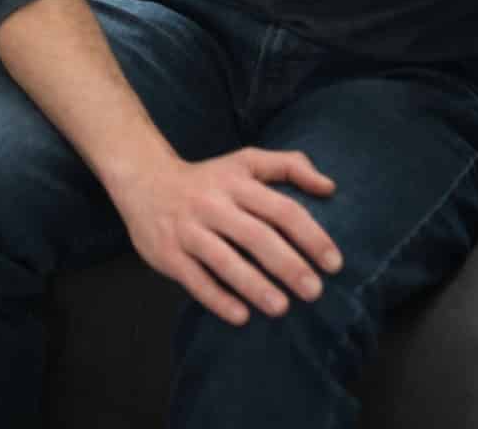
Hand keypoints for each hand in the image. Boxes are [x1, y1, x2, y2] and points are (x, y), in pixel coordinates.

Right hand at [106, 147, 342, 325]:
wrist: (144, 180)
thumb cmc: (209, 178)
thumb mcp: (246, 161)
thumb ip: (290, 166)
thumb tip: (330, 187)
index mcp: (237, 182)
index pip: (281, 209)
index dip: (311, 236)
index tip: (333, 263)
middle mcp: (212, 204)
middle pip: (256, 235)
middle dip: (288, 265)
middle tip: (314, 292)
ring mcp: (188, 229)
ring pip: (224, 259)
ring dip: (254, 286)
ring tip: (281, 308)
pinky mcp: (167, 252)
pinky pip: (194, 279)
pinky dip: (217, 298)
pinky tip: (241, 316)